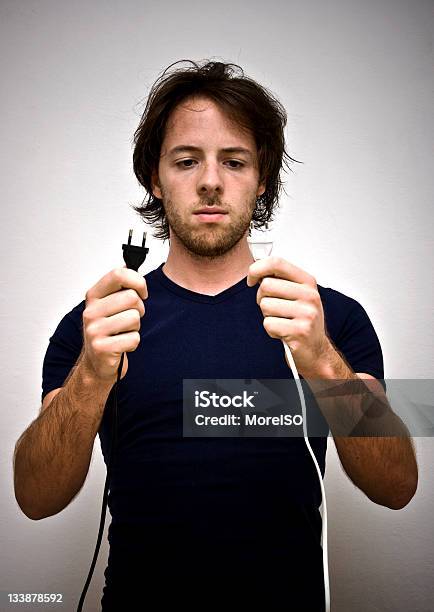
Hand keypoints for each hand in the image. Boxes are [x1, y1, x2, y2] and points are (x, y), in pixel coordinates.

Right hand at [82, 266, 147, 381]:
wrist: (97, 363)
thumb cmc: (109, 331)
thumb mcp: (110, 304)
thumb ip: (119, 286)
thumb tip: (128, 265)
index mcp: (93, 296)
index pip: (118, 274)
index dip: (138, 281)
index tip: (142, 292)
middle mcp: (90, 311)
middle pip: (132, 297)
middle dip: (139, 309)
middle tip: (129, 319)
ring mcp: (94, 330)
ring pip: (134, 318)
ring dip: (136, 327)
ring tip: (123, 332)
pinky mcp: (102, 348)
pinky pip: (134, 339)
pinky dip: (133, 343)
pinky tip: (122, 345)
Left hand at [247, 256, 332, 375]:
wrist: (316, 350)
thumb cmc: (302, 321)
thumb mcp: (296, 295)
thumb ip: (279, 280)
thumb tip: (255, 269)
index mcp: (307, 282)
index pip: (277, 263)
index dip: (257, 269)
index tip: (252, 279)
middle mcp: (309, 295)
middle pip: (266, 285)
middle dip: (261, 298)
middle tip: (272, 308)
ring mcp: (306, 313)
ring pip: (265, 305)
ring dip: (267, 316)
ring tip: (282, 321)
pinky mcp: (300, 331)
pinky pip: (268, 324)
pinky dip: (271, 330)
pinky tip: (283, 332)